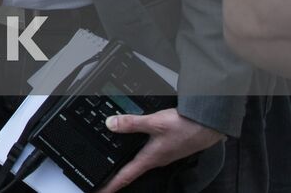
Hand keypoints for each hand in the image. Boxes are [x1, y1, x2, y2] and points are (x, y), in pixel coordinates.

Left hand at [93, 110, 223, 192]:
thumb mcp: (154, 123)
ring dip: (126, 167)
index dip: (111, 186)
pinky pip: (147, 153)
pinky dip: (136, 154)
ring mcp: (162, 154)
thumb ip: (132, 123)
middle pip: (131, 172)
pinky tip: (134, 149)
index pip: (126, 176)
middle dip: (116, 179)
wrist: (208, 125)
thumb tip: (111, 124)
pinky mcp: (167, 147)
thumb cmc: (186, 127)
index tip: (99, 192)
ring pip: (139, 162)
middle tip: (104, 184)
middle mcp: (156, 159)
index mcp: (150, 158)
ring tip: (114, 170)